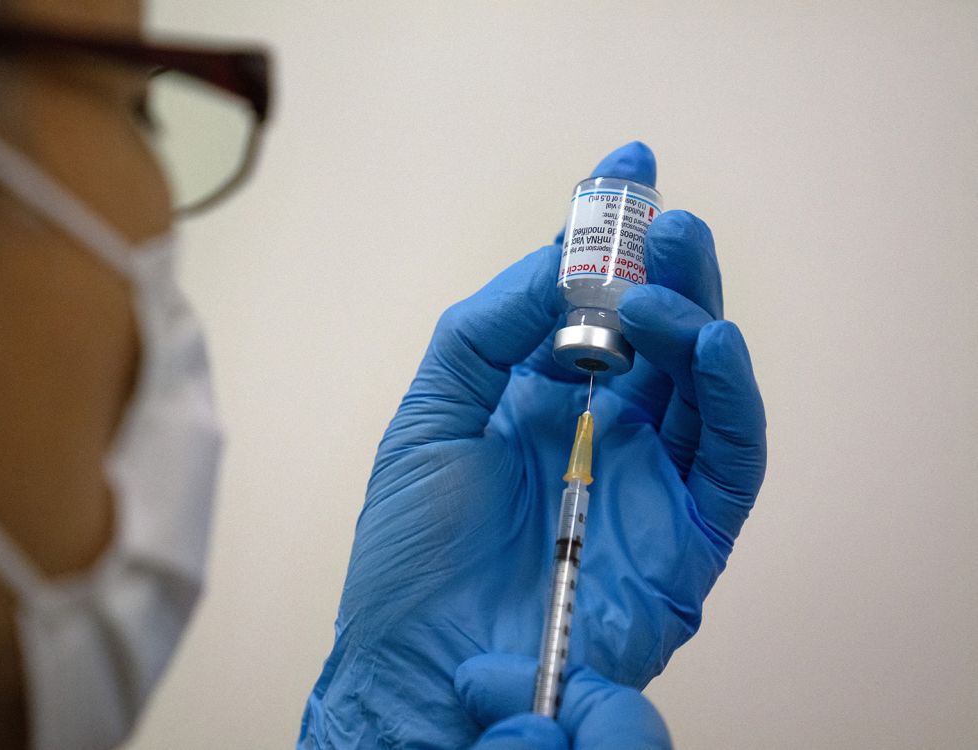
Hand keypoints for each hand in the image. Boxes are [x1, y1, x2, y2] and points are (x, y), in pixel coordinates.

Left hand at [298, 142, 765, 747]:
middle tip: (658, 215)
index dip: (611, 236)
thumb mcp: (430, 415)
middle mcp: (606, 430)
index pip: (594, 302)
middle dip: (664, 266)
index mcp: (544, 397)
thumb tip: (558, 260)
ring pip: (704, 383)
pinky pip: (731, 459)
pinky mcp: (686, 539)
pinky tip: (710, 344)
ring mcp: (650, 481)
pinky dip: (733, 400)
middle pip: (660, 332)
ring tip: (661, 274)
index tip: (625, 168)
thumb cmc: (412, 553)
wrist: (418, 666)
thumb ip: (488, 331)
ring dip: (695, 316)